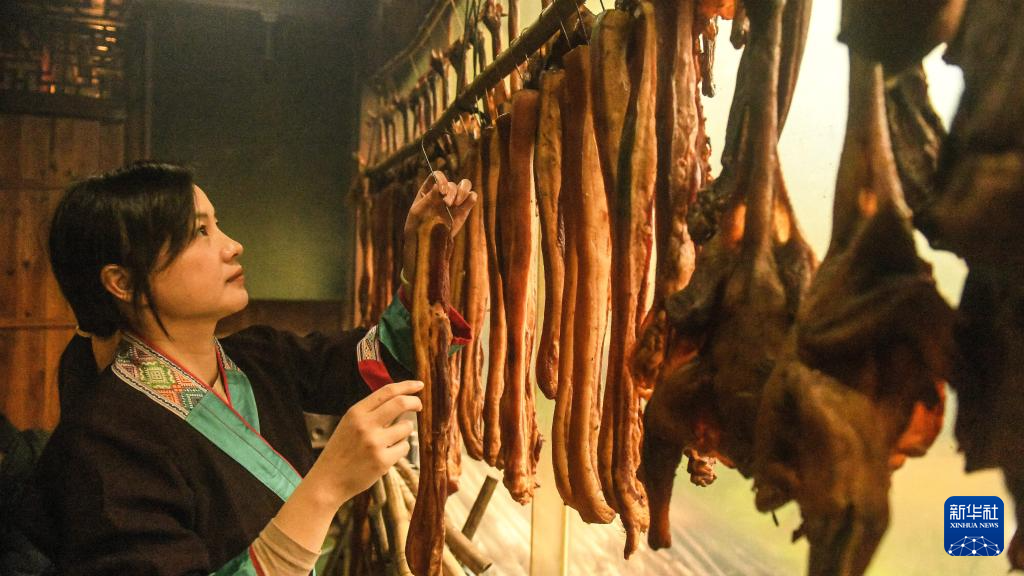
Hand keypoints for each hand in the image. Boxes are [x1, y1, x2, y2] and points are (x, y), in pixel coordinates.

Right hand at [315, 380, 422, 501]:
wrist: (328, 481)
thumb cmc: (341, 451)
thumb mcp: (349, 424)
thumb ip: (371, 412)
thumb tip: (401, 400)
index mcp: (356, 412)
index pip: (387, 391)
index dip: (406, 386)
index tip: (418, 385)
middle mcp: (365, 424)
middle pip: (401, 403)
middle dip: (415, 402)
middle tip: (418, 405)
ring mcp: (374, 443)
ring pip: (406, 427)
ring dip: (405, 431)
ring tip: (390, 440)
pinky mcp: (382, 461)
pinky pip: (404, 448)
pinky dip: (400, 450)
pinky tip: (386, 455)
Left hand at [403, 171, 476, 280]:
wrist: (425, 244)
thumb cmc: (417, 227)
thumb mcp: (418, 212)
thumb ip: (429, 198)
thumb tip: (440, 186)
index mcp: (429, 189)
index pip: (437, 176)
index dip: (441, 179)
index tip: (441, 191)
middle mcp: (443, 192)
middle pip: (452, 183)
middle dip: (451, 191)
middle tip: (447, 204)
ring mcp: (454, 200)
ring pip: (465, 185)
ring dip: (462, 191)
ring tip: (456, 204)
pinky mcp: (464, 210)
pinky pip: (472, 197)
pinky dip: (471, 198)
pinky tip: (463, 206)